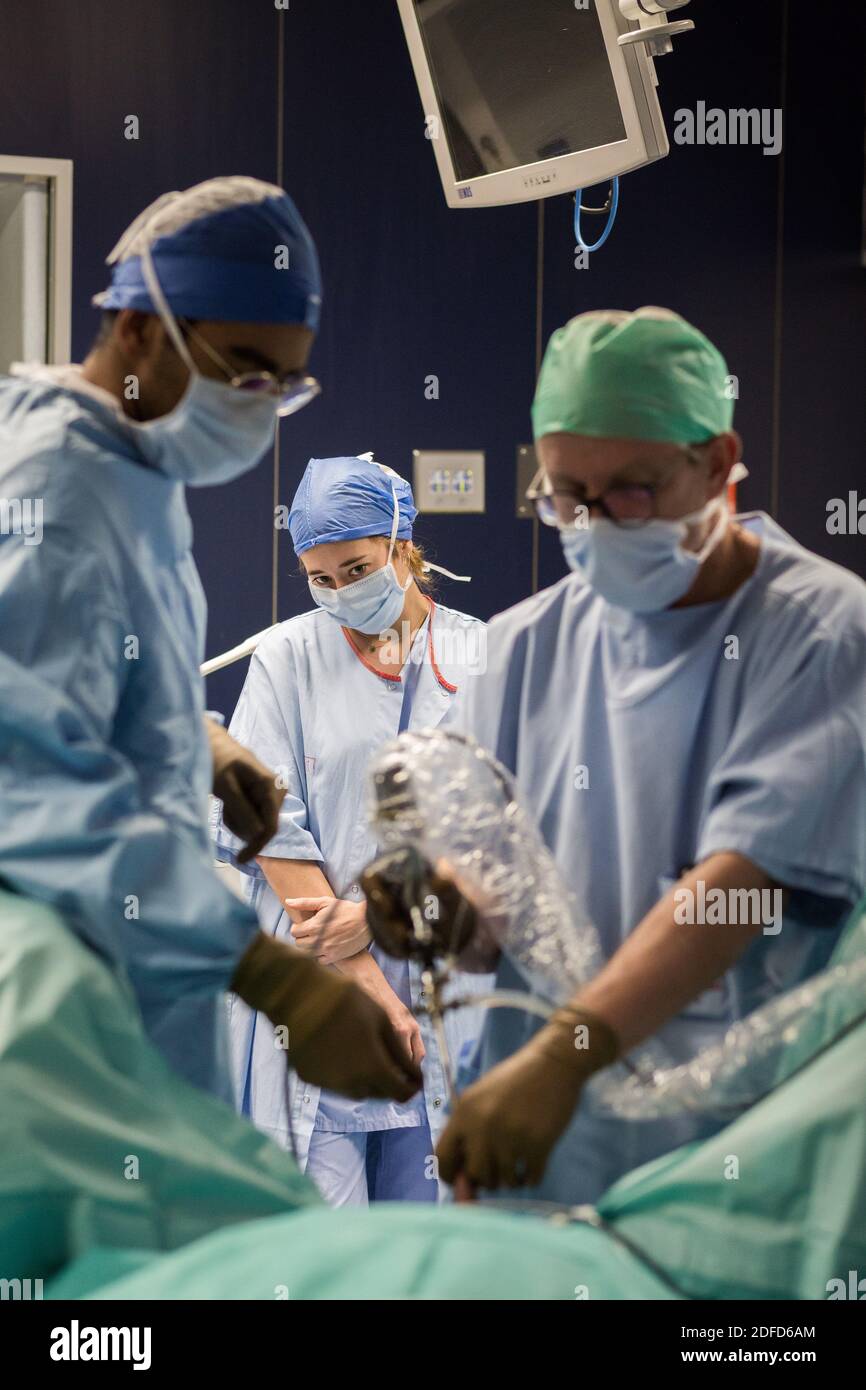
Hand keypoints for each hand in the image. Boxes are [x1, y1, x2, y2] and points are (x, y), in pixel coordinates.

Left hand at [206, 719, 284, 863]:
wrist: (216, 747)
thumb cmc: (218, 762)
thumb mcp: (225, 787)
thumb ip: (242, 810)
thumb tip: (258, 835)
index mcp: (270, 785)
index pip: (270, 825)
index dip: (257, 845)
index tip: (240, 859)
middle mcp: (278, 790)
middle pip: (264, 827)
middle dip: (242, 826)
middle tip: (224, 809)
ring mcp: (274, 795)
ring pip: (258, 825)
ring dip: (239, 821)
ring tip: (226, 803)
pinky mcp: (267, 799)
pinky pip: (255, 818)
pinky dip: (240, 816)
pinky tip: (231, 802)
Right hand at [231, 933, 421, 1101]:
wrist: (296, 994)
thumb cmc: (344, 999)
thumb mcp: (380, 1018)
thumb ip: (398, 1051)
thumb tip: (412, 1073)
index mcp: (372, 1068)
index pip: (402, 1092)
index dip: (412, 1086)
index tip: (416, 1077)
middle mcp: (350, 1083)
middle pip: (379, 1094)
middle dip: (390, 1081)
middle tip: (393, 1062)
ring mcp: (327, 1083)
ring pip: (356, 1091)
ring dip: (368, 1079)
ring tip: (368, 1053)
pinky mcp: (309, 1077)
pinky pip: (334, 1083)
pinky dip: (344, 1074)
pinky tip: (342, 1051)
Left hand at [286, 896, 370, 963]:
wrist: (366, 921)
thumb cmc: (346, 909)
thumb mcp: (326, 902)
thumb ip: (305, 903)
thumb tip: (288, 901)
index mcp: (314, 926)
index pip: (294, 932)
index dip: (298, 927)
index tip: (304, 925)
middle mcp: (318, 940)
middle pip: (298, 944)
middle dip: (302, 937)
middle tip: (311, 932)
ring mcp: (326, 950)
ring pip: (307, 953)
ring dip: (310, 946)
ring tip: (319, 939)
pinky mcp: (335, 957)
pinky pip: (320, 961)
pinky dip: (321, 955)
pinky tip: (326, 947)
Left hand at [436, 1007, 618, 1191]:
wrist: (552, 1064)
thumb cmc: (515, 1080)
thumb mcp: (480, 1097)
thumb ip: (467, 1129)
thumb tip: (463, 1175)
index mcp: (464, 1113)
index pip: (443, 1159)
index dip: (452, 1176)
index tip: (463, 1181)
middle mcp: (483, 1127)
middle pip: (476, 1176)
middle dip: (487, 1178)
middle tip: (498, 1170)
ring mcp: (511, 1137)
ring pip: (505, 1182)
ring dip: (512, 1179)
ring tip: (517, 1166)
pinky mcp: (538, 1145)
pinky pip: (530, 1180)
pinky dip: (531, 1177)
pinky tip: (533, 1165)